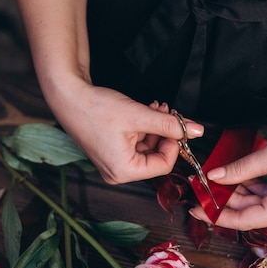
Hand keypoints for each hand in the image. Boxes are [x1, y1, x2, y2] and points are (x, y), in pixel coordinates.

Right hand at [45, 77, 203, 183]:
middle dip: (165, 133)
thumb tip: (198, 131)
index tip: (178, 125)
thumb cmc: (97, 108)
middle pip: (155, 156)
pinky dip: (144, 127)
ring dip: (156, 127)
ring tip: (157, 106)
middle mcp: (118, 172)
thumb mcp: (139, 116)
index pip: (163, 165)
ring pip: (147, 147)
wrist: (68, 95)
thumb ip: (170, 125)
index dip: (174, 144)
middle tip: (170, 111)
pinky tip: (147, 110)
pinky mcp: (111, 150)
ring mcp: (113, 162)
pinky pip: (136, 142)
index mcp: (123, 171)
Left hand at [189, 121, 266, 230]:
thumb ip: (239, 169)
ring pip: (255, 205)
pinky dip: (249, 189)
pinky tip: (234, 177)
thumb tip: (213, 176)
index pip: (240, 220)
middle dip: (222, 201)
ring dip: (235, 194)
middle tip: (199, 186)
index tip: (194, 208)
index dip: (215, 215)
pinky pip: (266, 199)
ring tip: (213, 179)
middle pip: (246, 214)